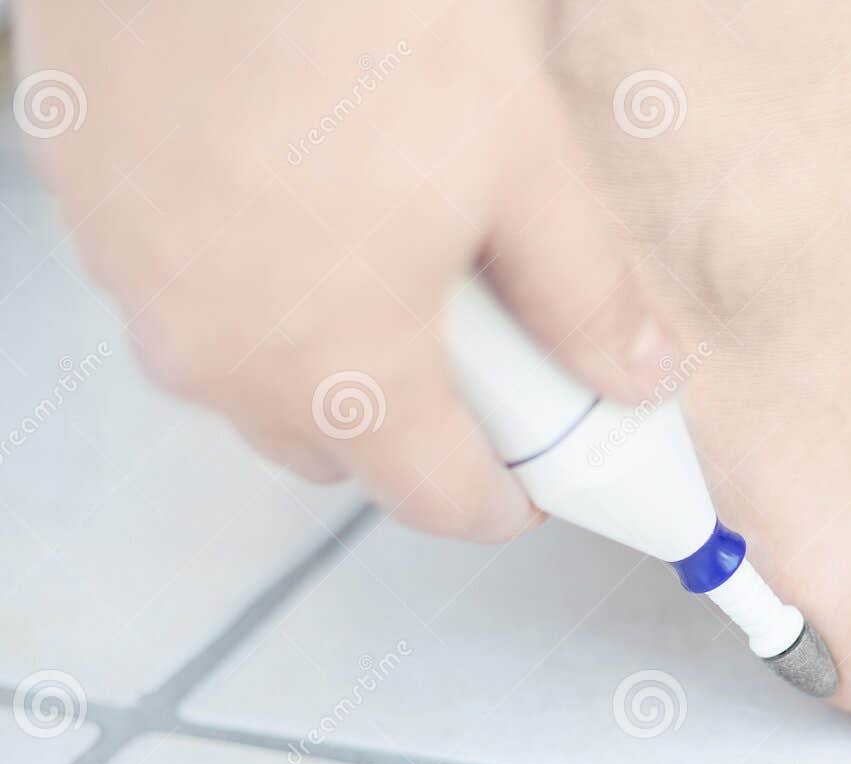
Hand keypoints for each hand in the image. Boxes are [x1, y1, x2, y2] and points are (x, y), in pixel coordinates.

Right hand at [13, 0, 675, 539]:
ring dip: (320, 349)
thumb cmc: (359, 12)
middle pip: (335, 448)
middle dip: (409, 426)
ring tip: (381, 248)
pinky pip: (181, 288)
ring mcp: (136, 281)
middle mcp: (218, 352)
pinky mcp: (86, 203)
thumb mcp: (523, 161)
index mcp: (340, 368)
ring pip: (248, 373)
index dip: (501, 500)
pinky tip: (293, 192)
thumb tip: (636, 373)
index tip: (529, 484)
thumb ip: (584, 296)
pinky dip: (245, 274)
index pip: (436, 498)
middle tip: (474, 349)